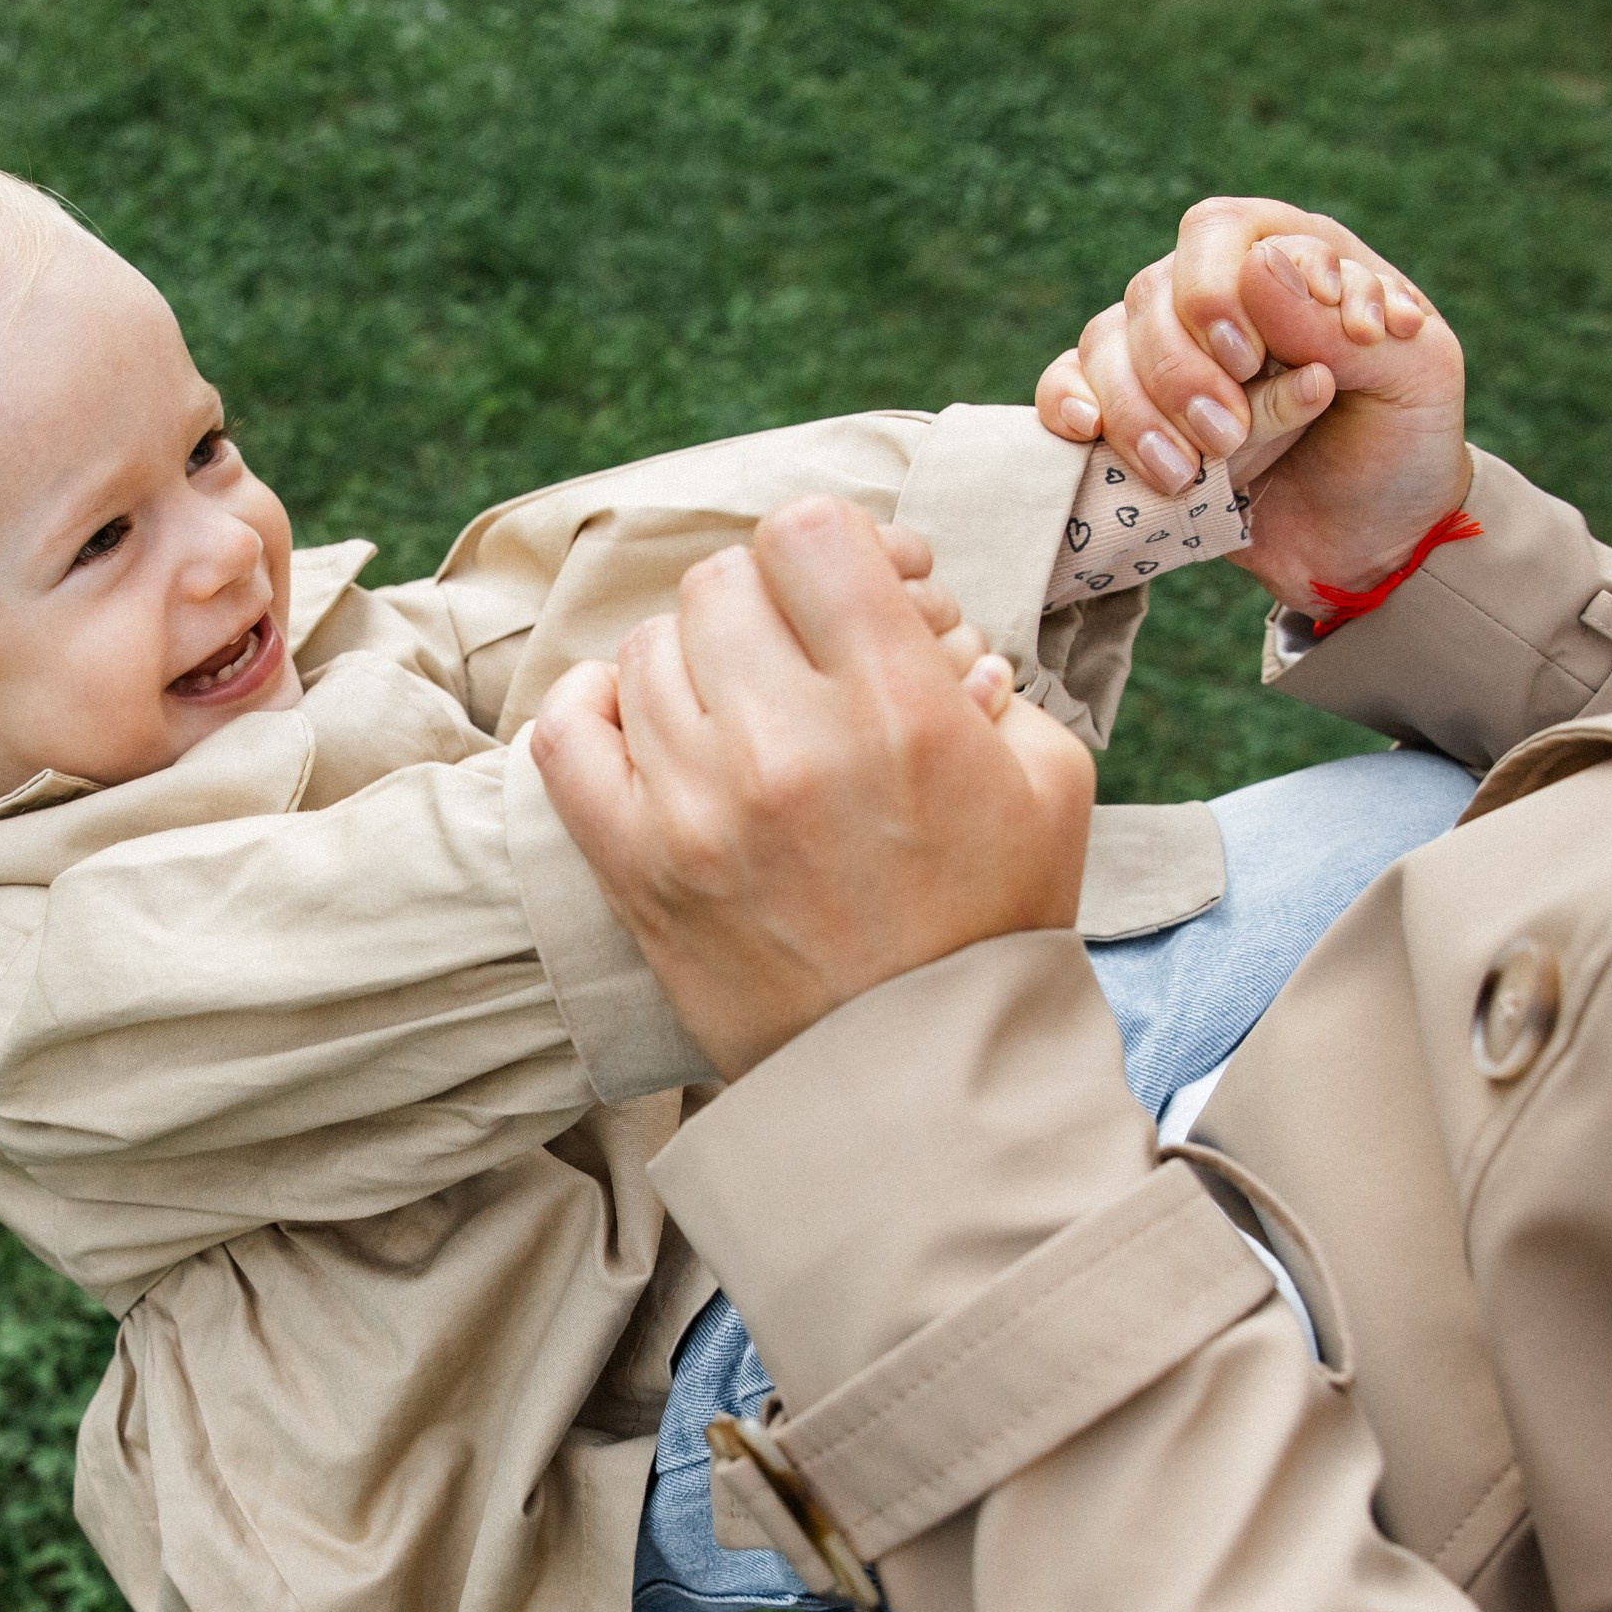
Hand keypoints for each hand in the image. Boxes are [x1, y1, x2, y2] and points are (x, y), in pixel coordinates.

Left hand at [532, 500, 1096, 1079]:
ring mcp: (696, 805)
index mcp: (896, 706)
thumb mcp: (1045, 785)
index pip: (810, 533)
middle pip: (723, 583)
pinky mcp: (635, 866)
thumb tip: (924, 625)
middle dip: (770, 608)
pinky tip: (636, 715)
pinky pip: (565, 734)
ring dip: (697, 664)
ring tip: (743, 716)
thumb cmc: (992, 926)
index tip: (858, 597)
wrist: (920, 1079)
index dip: (836, 550)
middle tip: (805, 665)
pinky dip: (591, 706)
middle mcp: (785, 743)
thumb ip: (987, 680)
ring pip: (648, 651)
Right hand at [1034, 198, 1468, 613]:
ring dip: (1135, 409)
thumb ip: (1343, 320)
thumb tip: (1258, 266)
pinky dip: (1068, 403)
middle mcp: (1221, 297)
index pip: (1220, 233)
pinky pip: (1068, 384)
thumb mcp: (1415, 378)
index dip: (1217, 291)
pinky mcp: (1130, 414)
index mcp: (1293, 260)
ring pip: (1106, 343)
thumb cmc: (1402, 449)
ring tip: (1183, 473)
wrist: (1371, 546)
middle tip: (1226, 436)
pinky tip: (1089, 433)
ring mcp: (1168, 354)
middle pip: (1153, 293)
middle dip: (1179, 372)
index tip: (1250, 361)